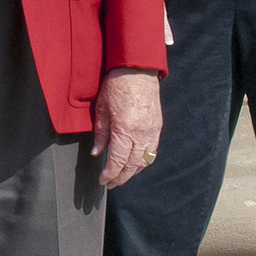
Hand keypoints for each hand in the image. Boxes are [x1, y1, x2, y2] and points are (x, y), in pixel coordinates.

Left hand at [91, 67, 161, 187]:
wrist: (137, 70)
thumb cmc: (116, 85)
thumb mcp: (102, 108)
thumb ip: (101, 133)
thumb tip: (98, 152)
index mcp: (125, 129)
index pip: (118, 161)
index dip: (110, 174)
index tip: (103, 182)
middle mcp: (141, 134)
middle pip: (132, 165)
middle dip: (121, 178)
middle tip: (111, 185)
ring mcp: (152, 131)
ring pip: (144, 161)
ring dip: (133, 172)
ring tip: (122, 177)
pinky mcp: (157, 127)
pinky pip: (152, 151)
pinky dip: (143, 161)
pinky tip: (136, 164)